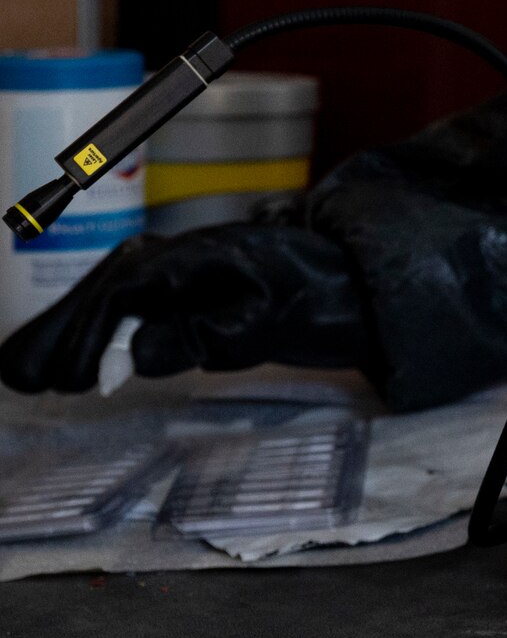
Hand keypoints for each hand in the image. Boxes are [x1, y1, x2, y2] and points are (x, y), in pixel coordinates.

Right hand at [0, 225, 371, 393]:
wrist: (342, 277)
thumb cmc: (308, 299)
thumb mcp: (262, 325)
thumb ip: (199, 338)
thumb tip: (132, 357)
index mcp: (190, 258)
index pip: (119, 296)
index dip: (87, 340)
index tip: (68, 383)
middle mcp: (171, 254)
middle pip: (97, 290)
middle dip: (55, 333)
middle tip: (19, 380)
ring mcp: (170, 265)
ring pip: (100, 293)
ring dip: (62, 331)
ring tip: (23, 374)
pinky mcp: (173, 281)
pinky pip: (116, 300)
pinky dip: (87, 325)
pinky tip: (65, 357)